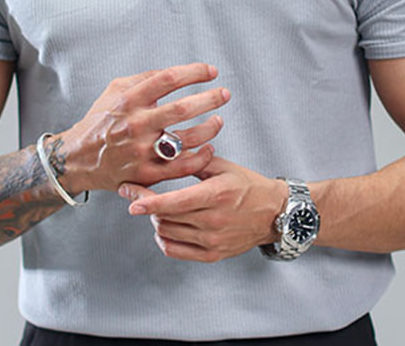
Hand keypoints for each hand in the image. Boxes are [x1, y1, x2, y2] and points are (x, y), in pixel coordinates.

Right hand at [53, 64, 229, 194]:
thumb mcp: (115, 89)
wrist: (78, 158)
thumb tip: (178, 72)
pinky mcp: (145, 175)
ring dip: (209, 129)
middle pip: (181, 109)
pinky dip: (200, 158)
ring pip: (186, 139)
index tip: (211, 71)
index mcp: (129, 100)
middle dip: (209, 99)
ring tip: (218, 121)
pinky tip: (209, 149)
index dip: (193, 72)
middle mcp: (136, 125)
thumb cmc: (101, 120)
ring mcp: (141, 151)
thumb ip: (145, 79)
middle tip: (224, 93)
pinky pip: (181, 168)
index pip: (167, 79)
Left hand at [119, 157, 287, 261]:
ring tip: (160, 207)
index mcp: (215, 195)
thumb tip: (168, 148)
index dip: (148, 201)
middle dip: (148, 206)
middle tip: (140, 194)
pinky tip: (166, 226)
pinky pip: (176, 251)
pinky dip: (164, 239)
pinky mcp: (212, 255)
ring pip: (168, 233)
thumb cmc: (248, 186)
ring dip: (157, 220)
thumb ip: (195, 160)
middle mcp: (213, 221)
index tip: (130, 198)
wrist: (273, 213)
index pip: (174, 202)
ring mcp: (212, 241)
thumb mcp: (223, 167)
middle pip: (166, 218)